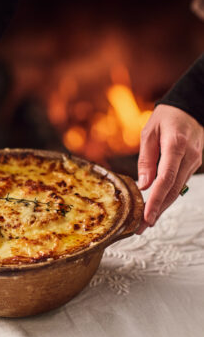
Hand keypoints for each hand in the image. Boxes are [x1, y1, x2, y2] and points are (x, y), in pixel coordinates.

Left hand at [136, 105, 202, 233]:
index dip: (157, 200)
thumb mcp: (148, 132)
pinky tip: (157, 205)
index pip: (166, 179)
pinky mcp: (193, 164)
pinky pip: (180, 183)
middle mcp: (189, 156)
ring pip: (178, 189)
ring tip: (146, 222)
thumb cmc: (165, 118)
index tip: (146, 216)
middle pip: (173, 190)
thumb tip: (144, 185)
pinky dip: (168, 196)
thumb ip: (146, 159)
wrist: (188, 108)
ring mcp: (194, 161)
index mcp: (176, 146)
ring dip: (163, 206)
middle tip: (140, 228)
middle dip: (157, 210)